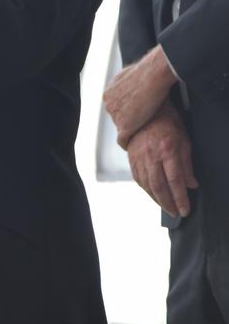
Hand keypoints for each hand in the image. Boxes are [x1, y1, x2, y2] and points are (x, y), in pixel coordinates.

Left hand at [104, 44, 176, 147]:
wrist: (152, 76)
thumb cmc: (146, 73)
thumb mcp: (130, 74)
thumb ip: (126, 82)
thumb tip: (130, 82)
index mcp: (109, 92)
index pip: (115, 106)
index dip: (125, 111)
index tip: (133, 114)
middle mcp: (109, 104)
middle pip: (117, 117)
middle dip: (127, 120)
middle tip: (139, 123)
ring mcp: (116, 116)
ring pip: (122, 128)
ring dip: (131, 130)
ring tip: (141, 133)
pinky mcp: (124, 126)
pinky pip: (123, 140)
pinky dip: (128, 143)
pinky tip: (133, 145)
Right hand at [126, 101, 197, 217]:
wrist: (145, 110)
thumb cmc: (168, 122)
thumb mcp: (184, 140)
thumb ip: (187, 164)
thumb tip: (192, 185)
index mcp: (167, 149)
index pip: (175, 180)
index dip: (180, 198)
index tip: (185, 210)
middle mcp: (151, 154)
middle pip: (159, 186)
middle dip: (168, 203)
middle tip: (176, 213)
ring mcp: (139, 156)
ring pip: (147, 185)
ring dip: (157, 199)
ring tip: (166, 207)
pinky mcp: (131, 157)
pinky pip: (138, 178)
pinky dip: (146, 190)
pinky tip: (153, 194)